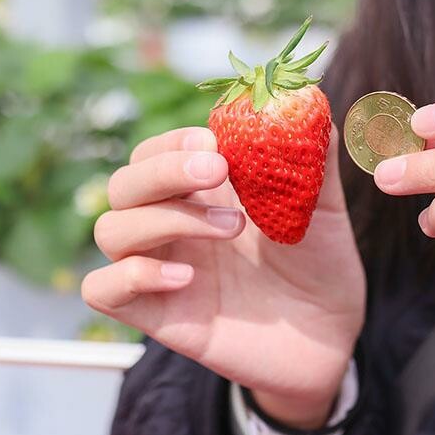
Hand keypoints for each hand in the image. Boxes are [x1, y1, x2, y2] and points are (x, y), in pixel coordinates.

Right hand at [82, 125, 364, 427]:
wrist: (331, 335)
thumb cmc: (320, 264)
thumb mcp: (322, 206)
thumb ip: (310, 156)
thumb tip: (308, 99)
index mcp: (202, 193)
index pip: (154, 151)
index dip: (175, 142)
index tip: (217, 143)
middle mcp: (174, 226)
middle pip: (124, 183)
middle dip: (165, 170)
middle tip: (219, 171)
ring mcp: (162, 269)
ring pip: (111, 229)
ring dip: (165, 219)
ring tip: (232, 228)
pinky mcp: (157, 315)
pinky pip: (104, 290)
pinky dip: (133, 275)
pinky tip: (188, 277)